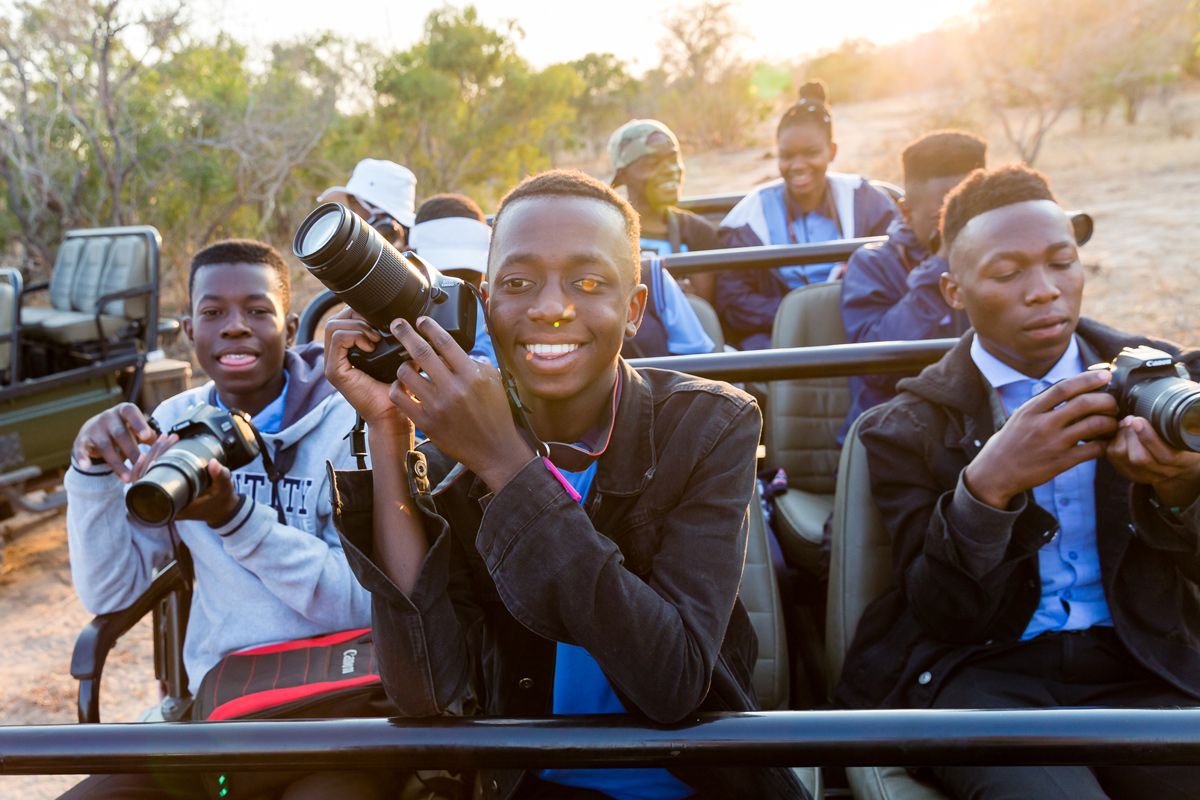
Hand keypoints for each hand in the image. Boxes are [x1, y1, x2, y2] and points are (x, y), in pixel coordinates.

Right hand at [73, 403, 157, 481]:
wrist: (94, 432)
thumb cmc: (123, 430)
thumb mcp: (136, 429)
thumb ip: (150, 435)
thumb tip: (170, 441)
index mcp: (124, 411)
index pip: (131, 413)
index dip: (139, 424)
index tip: (146, 436)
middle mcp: (108, 417)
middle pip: (120, 434)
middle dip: (132, 451)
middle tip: (142, 464)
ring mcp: (93, 429)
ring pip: (105, 446)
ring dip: (117, 464)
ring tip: (128, 478)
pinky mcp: (81, 442)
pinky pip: (81, 450)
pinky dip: (83, 458)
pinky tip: (86, 466)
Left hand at [126, 432, 242, 526]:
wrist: (222, 510)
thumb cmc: (220, 502)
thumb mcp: (223, 489)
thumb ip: (221, 476)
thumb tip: (214, 463)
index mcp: (171, 508)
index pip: (145, 489)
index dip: (144, 470)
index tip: (153, 455)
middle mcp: (163, 504)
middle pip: (143, 477)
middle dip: (152, 453)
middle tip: (165, 439)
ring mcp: (163, 496)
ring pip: (146, 474)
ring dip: (153, 454)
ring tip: (164, 439)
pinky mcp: (167, 489)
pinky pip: (152, 474)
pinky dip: (154, 460)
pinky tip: (159, 447)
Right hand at [324, 306, 410, 435]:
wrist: (393, 414)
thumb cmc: (395, 389)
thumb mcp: (396, 356)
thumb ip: (393, 338)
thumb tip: (404, 321)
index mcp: (348, 351)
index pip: (344, 319)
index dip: (359, 313)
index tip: (378, 321)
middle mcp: (337, 356)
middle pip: (336, 319)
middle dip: (357, 316)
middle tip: (376, 329)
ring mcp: (332, 364)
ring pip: (333, 326)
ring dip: (357, 327)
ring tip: (374, 339)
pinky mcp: (334, 371)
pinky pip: (337, 339)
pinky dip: (355, 336)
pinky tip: (370, 346)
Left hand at [388, 316, 533, 491]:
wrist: (495, 449)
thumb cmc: (496, 413)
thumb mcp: (493, 381)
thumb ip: (473, 362)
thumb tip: (451, 349)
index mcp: (472, 375)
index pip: (445, 342)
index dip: (430, 327)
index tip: (421, 321)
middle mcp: (454, 389)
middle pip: (421, 352)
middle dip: (405, 333)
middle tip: (396, 324)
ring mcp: (438, 406)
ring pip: (406, 374)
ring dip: (402, 365)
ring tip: (407, 365)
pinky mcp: (426, 422)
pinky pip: (400, 398)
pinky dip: (397, 388)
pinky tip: (402, 386)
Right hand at [964, 370, 1118, 509]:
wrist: (997, 471)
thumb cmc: (1010, 441)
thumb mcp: (1020, 416)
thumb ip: (1043, 403)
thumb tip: (1071, 387)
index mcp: (1032, 410)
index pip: (1064, 388)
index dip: (1087, 379)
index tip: (1105, 375)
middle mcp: (1043, 424)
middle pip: (1084, 403)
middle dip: (1106, 400)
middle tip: (1113, 403)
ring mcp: (1054, 443)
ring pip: (1094, 425)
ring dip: (1110, 422)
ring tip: (1112, 422)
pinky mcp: (1062, 462)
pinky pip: (1093, 450)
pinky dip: (1105, 444)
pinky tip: (1105, 442)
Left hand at [1106, 415, 1199, 508]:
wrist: (1178, 465)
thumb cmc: (1184, 444)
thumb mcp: (1186, 435)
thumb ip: (1178, 425)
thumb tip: (1168, 407)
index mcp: (1183, 462)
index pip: (1166, 457)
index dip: (1149, 438)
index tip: (1139, 420)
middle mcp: (1163, 473)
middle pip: (1140, 458)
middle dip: (1131, 435)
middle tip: (1131, 418)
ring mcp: (1144, 475)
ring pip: (1123, 457)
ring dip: (1122, 436)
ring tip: (1127, 422)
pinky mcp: (1127, 472)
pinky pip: (1113, 457)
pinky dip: (1114, 441)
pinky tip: (1121, 431)